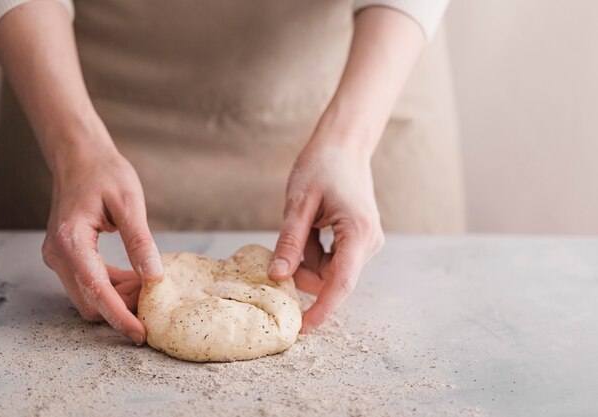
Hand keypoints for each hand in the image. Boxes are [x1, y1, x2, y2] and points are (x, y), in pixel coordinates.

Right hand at [41, 148, 161, 343]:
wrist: (80, 157)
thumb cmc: (104, 173)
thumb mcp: (129, 203)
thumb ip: (140, 241)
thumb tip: (154, 277)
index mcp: (71, 241)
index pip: (96, 290)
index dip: (120, 315)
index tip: (141, 334)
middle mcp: (58, 254)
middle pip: (89, 301)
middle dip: (122, 309)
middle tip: (154, 302)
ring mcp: (59, 257)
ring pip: (88, 296)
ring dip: (118, 299)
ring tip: (148, 287)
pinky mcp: (67, 257)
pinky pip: (88, 283)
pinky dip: (112, 287)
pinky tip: (135, 278)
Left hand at [269, 140, 384, 332]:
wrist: (344, 145)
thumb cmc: (321, 166)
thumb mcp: (299, 203)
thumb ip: (289, 242)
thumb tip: (278, 277)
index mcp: (358, 233)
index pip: (342, 283)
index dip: (321, 310)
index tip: (300, 329)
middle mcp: (370, 242)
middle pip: (332, 278)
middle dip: (304, 272)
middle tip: (288, 241)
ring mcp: (368, 242)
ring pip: (331, 270)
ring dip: (309, 257)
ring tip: (305, 223)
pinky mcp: (361, 241)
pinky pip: (334, 260)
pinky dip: (315, 251)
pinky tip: (313, 226)